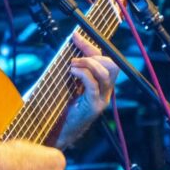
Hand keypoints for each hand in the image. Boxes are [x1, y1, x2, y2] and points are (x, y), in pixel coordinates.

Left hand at [58, 32, 119, 147]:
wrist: (57, 133)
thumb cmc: (59, 108)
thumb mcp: (66, 84)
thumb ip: (70, 70)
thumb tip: (64, 50)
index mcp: (100, 85)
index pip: (104, 60)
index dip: (90, 46)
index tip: (75, 35)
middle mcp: (105, 92)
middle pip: (112, 65)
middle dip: (93, 56)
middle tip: (75, 58)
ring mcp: (101, 100)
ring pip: (106, 73)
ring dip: (88, 64)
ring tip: (72, 66)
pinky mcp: (93, 107)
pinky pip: (94, 85)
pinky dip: (84, 74)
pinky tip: (72, 72)